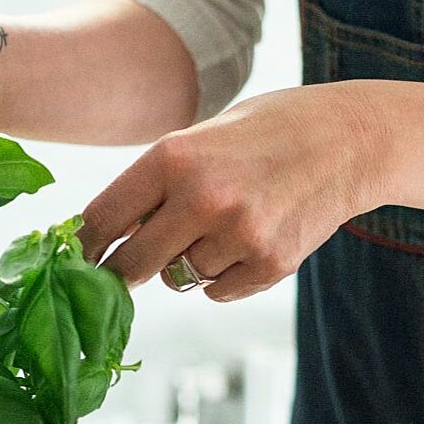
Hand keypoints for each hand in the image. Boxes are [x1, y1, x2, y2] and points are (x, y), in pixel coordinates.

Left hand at [79, 83, 383, 301]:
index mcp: (173, 157)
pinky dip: (223, 276)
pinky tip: (249, 239)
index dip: (82, 247)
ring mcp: (239, 235)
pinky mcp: (271, 264)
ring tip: (220, 226)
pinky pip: (218, 291)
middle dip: (124, 271)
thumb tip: (101, 237)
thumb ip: (154, 184)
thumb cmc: (265, 132)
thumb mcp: (201, 138)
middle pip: (133, 265)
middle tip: (123, 270)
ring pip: (179, 279)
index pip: (102, 219)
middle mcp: (202, 198)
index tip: (72, 261)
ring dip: (186, 264)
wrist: (351, 138)